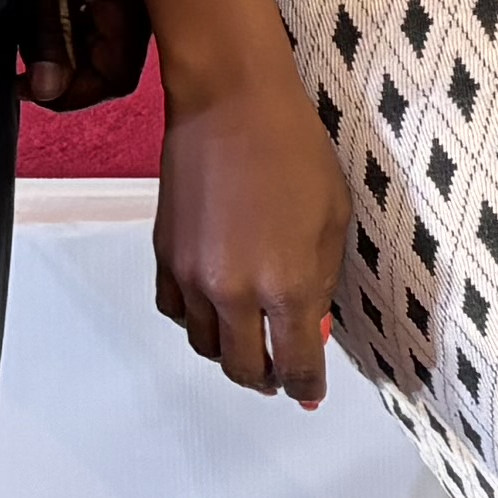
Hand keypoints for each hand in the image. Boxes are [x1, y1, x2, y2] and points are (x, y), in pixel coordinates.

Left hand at [10, 0, 151, 113]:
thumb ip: (50, 32)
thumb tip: (46, 90)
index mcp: (134, 10)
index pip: (113, 80)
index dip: (71, 94)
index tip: (26, 87)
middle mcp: (144, 8)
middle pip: (110, 66)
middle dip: (67, 73)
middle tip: (23, 67)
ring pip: (104, 44)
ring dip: (67, 49)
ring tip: (30, 38)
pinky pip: (101, 18)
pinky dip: (73, 26)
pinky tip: (51, 11)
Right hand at [152, 42, 351, 403]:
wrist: (231, 104)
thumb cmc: (297, 151)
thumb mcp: (332, 220)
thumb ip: (320, 282)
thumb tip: (311, 327)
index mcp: (286, 286)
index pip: (295, 364)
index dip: (306, 386)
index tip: (311, 393)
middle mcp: (234, 293)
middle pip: (243, 368)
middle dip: (267, 379)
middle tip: (281, 376)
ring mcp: (192, 277)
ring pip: (206, 346)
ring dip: (230, 353)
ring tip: (250, 343)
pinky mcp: (164, 256)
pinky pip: (177, 312)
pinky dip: (198, 322)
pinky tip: (216, 310)